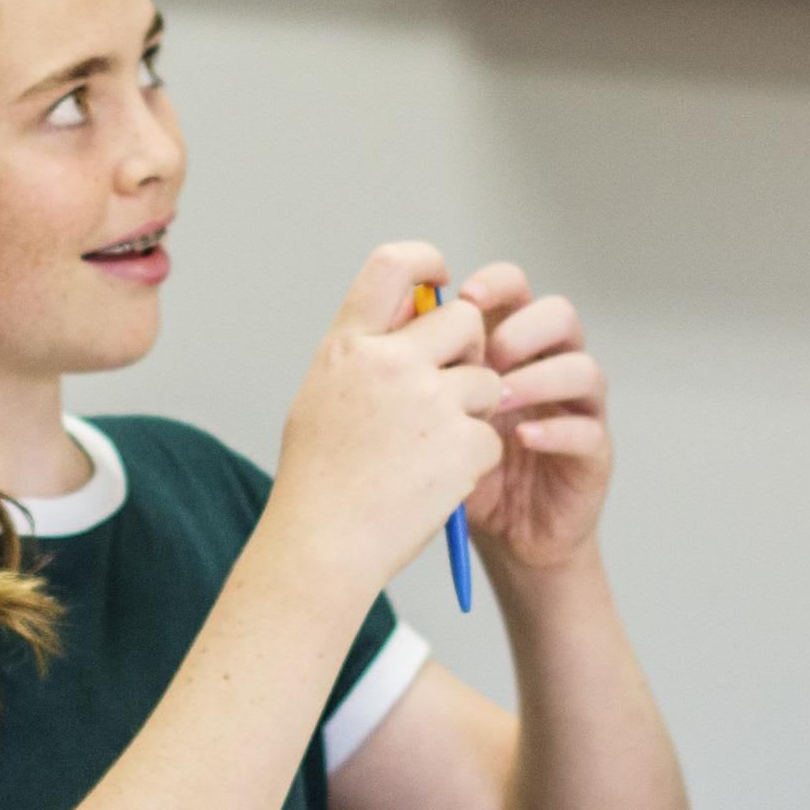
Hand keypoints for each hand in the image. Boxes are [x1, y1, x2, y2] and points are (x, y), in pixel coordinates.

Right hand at [262, 240, 503, 591]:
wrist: (323, 546)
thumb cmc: (318, 479)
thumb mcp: (324, 395)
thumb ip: (365, 351)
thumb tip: (412, 313)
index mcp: (349, 345)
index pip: (396, 264)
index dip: (429, 263)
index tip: (442, 282)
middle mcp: (390, 361)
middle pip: (465, 320)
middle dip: (470, 350)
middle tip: (452, 388)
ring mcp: (430, 401)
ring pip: (486, 381)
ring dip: (472, 413)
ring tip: (430, 452)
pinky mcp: (464, 442)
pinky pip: (491, 433)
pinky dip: (474, 459)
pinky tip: (436, 481)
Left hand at [445, 259, 614, 573]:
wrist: (497, 536)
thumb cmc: (456, 466)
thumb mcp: (429, 411)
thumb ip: (420, 367)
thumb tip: (392, 316)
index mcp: (511, 346)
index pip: (516, 290)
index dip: (496, 284)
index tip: (463, 297)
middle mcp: (549, 368)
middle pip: (560, 316)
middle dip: (523, 328)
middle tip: (488, 356)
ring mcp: (577, 410)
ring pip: (583, 368)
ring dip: (540, 377)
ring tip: (500, 399)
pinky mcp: (593, 454)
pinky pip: (588, 430)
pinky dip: (555, 429)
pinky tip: (521, 438)